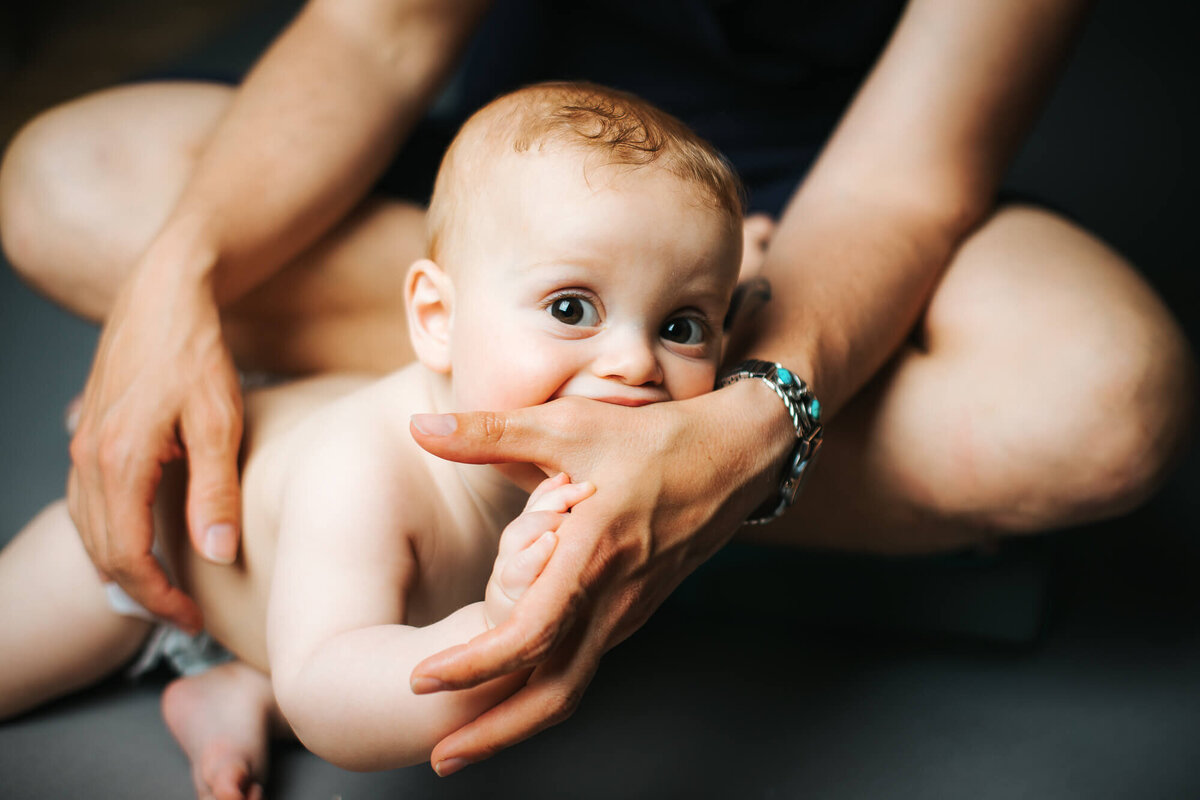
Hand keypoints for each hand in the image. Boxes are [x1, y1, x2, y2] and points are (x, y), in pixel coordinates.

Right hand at [67, 262, 242, 631]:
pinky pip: (87, 501)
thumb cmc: (197, 353)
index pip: (128, 558)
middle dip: (141, 590)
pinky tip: (137, 537)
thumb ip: (214, 492)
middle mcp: (88, 459)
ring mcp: (82, 444)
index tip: (193, 618)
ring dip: (122, 564)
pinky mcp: (88, 432)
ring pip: (90, 528)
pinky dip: (110, 531)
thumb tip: (215, 554)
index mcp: (119, 463)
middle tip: (184, 614)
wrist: (164, 294)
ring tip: (164, 587)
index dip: (160, 597)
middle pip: (104, 551)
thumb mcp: (219, 423)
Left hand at [408, 387, 789, 774]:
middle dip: (495, 733)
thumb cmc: (653, 437)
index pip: (529, 636)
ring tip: (466, 739)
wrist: (737, 457)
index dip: (472, 667)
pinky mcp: (635, 609)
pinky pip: (587, 662)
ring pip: (572, 685)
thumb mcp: (570, 426)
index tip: (421, 681)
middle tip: (441, 758)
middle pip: (554, 693)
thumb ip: (491, 433)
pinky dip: (546, 689)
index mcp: (592, 556)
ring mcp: (628, 610)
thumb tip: (421, 428)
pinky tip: (516, 688)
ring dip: (519, 719)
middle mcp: (613, 598)